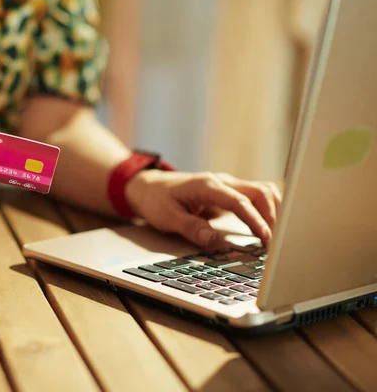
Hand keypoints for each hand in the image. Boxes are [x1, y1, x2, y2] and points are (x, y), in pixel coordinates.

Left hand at [125, 170, 281, 246]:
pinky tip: (269, 227)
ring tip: (276, 237)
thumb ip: (190, 228)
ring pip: (262, 192)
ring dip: (272, 211)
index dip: (256, 220)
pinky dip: (266, 210)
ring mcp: (227, 186)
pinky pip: (255, 197)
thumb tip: (213, 240)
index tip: (266, 239)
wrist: (148, 187)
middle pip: (260, 192)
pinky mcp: (229, 193)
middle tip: (276, 243)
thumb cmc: (156, 200)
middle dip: (272, 216)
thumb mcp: (167, 217)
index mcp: (207, 186)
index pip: (240, 201)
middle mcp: (221, 182)